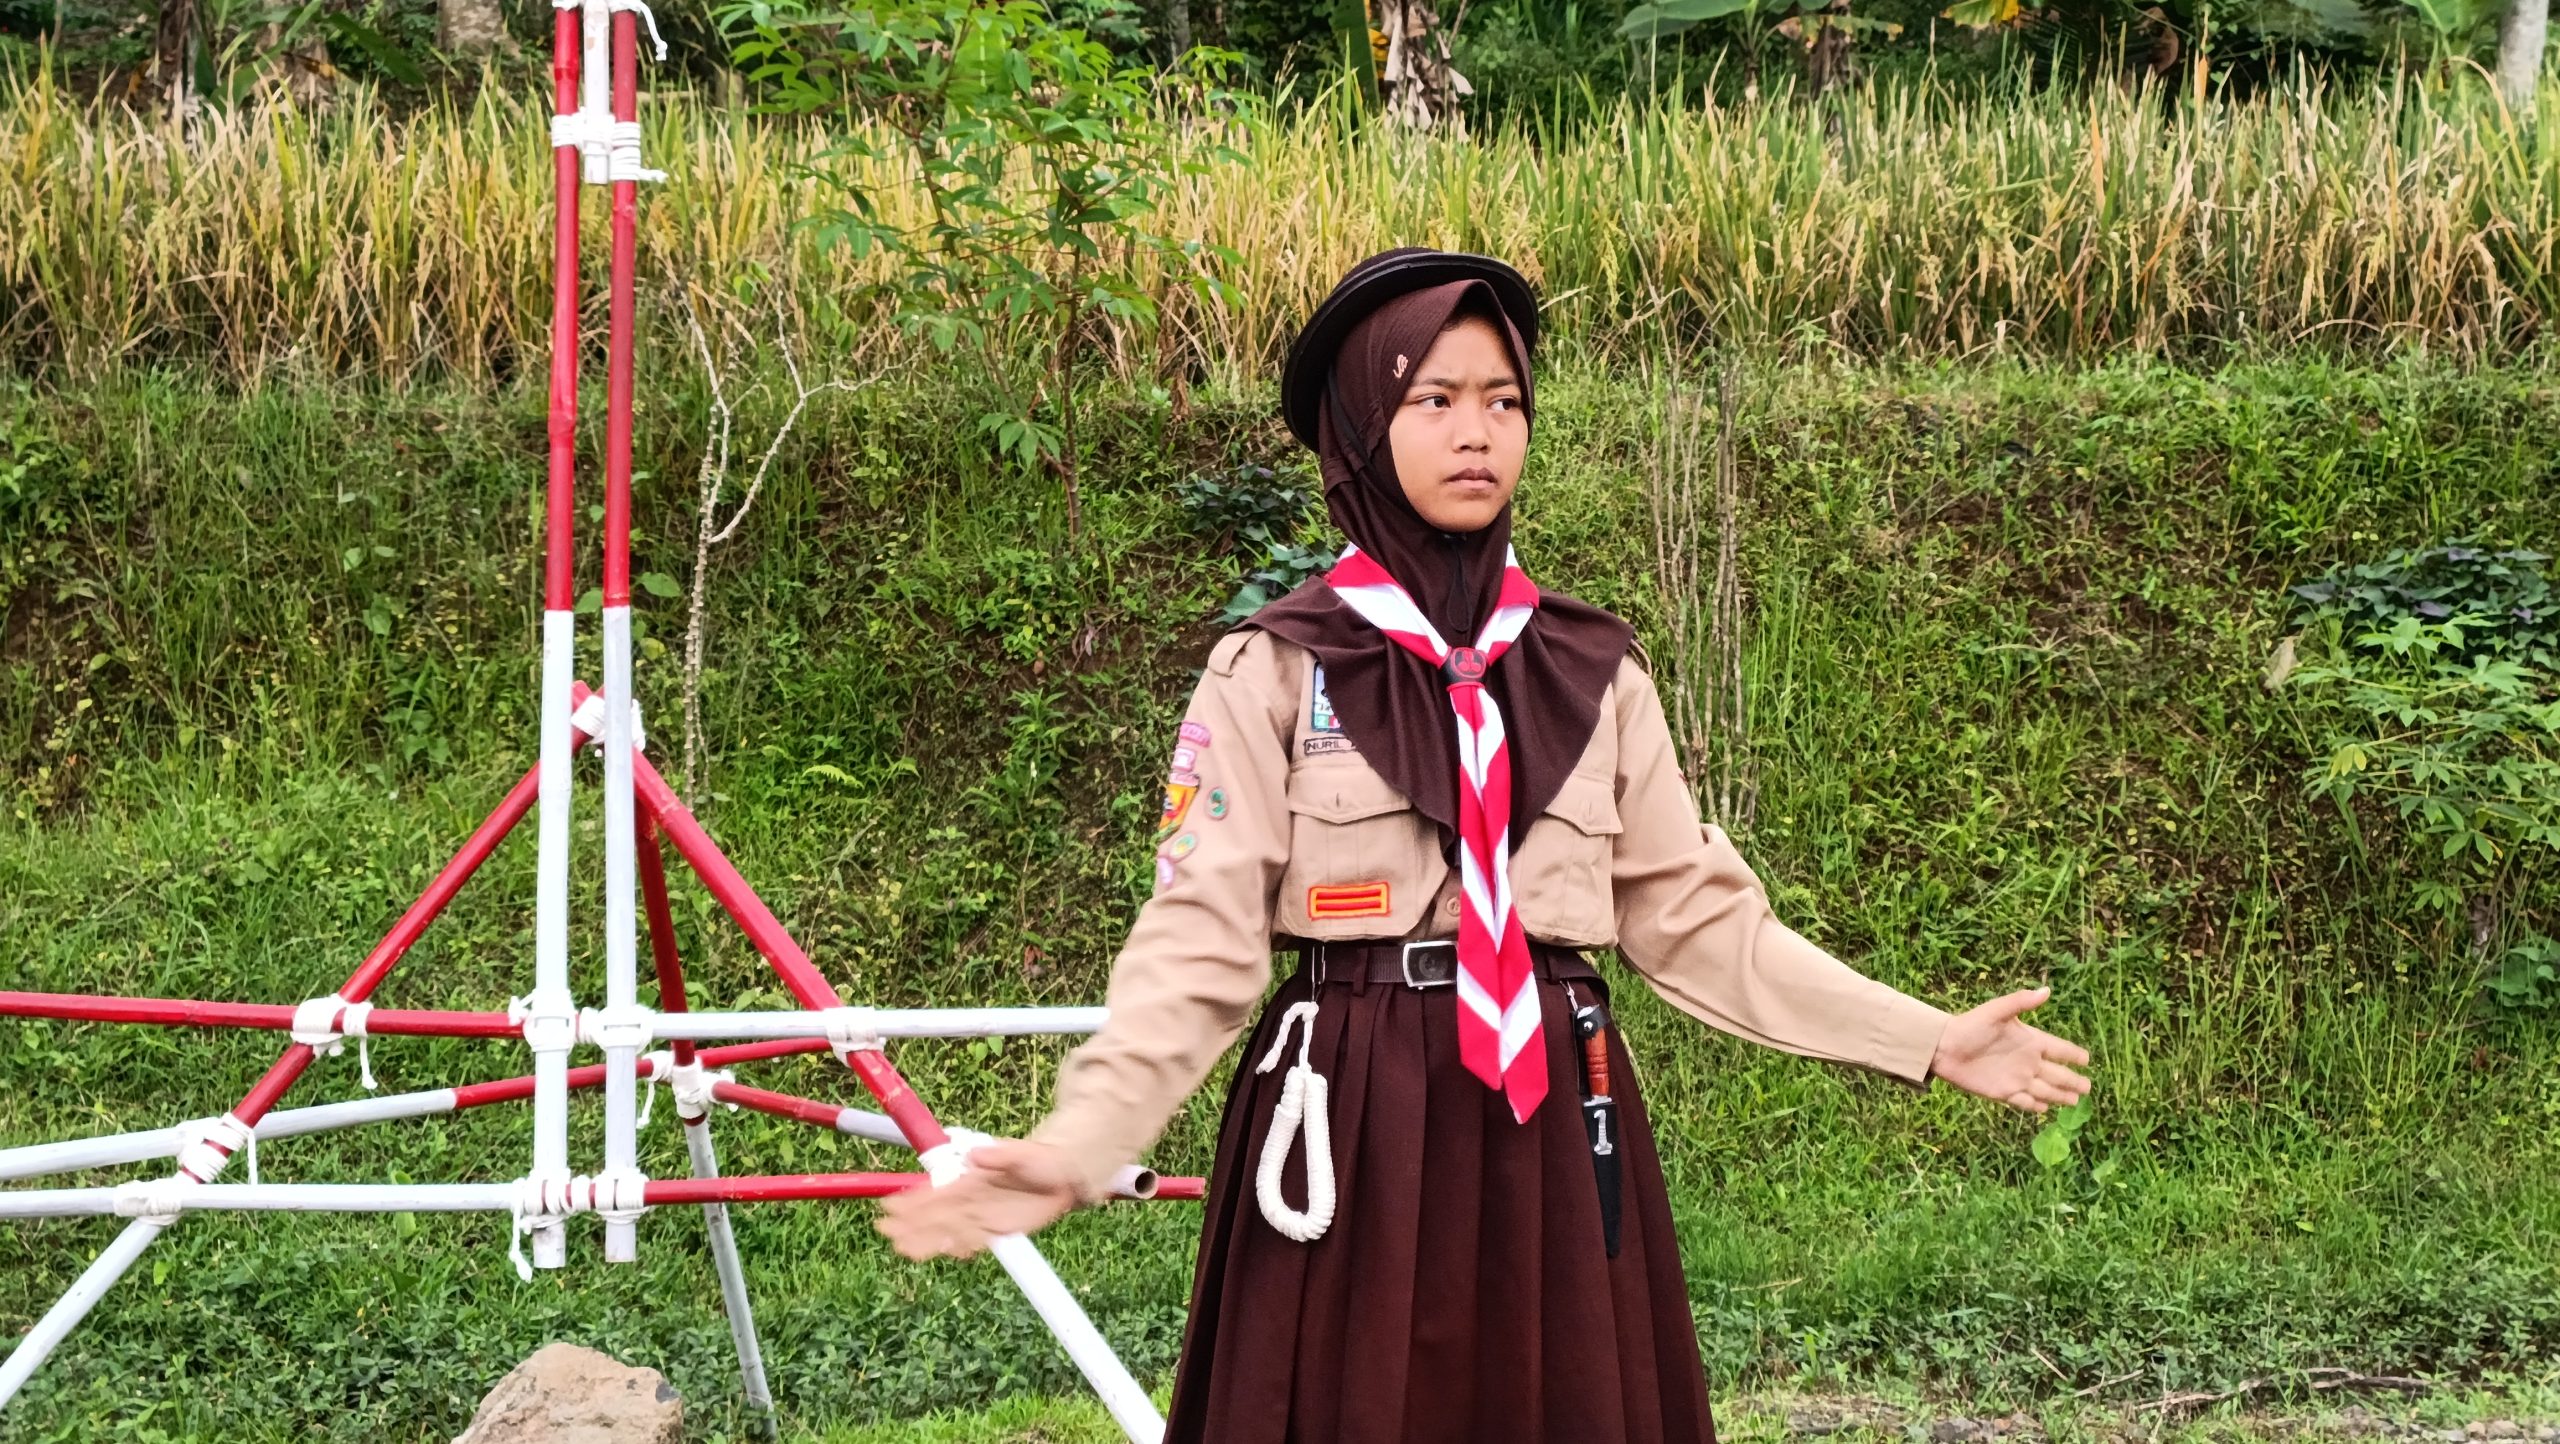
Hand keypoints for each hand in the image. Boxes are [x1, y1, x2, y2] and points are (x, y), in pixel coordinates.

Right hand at [874, 1139, 1083, 1259]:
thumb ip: (999, 1155)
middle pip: (936, 1214)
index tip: (892, 1206)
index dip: (913, 1200)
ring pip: (948, 1230)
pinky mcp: (997, 1230)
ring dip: (926, 1239)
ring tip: (903, 1248)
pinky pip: (973, 1241)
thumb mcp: (1023, 1153)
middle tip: (886, 1232)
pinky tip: (944, 1252)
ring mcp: (983, 1215)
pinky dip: (958, 1247)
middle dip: (911, 1223)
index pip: (936, 1191)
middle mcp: (972, 1198)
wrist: (1065, 1176)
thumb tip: (975, 1154)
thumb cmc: (1041, 1159)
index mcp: (972, 1178)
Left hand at [1928, 985, 2090, 1113]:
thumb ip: (2020, 1002)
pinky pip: (2024, 1101)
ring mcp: (2016, 1078)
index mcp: (2030, 1040)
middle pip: (2057, 1074)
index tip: (2087, 1059)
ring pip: (2045, 1090)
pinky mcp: (2003, 1092)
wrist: (1942, 1047)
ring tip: (2074, 1100)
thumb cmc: (1969, 1025)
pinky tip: (2045, 1109)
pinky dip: (2035, 1105)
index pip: (2059, 1049)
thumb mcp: (1996, 1011)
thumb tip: (2046, 990)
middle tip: (2088, 1087)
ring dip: (2059, 1096)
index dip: (2073, 1054)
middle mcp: (2027, 1061)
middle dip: (2073, 1080)